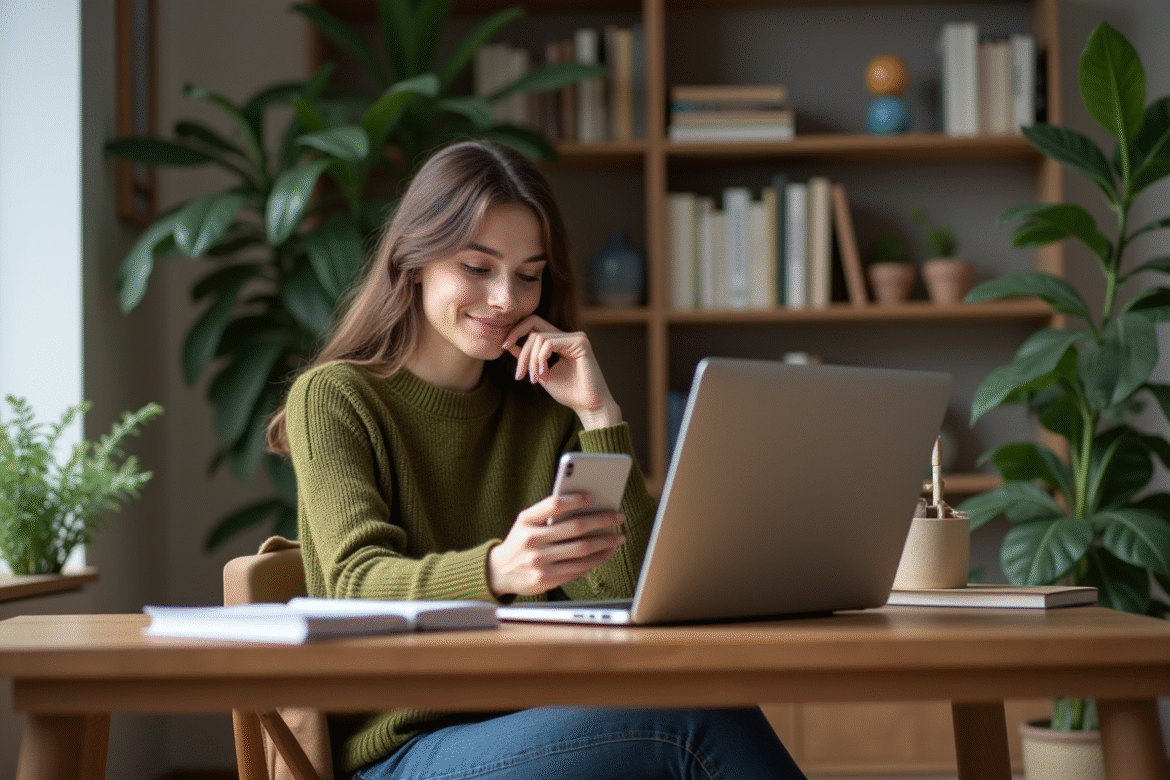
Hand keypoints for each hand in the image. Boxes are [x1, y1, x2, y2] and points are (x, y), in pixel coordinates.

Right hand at [487, 492, 625, 597]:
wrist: (499, 572)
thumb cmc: (520, 541)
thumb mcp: (526, 522)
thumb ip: (548, 513)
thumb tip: (587, 507)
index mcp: (526, 521)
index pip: (555, 504)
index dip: (576, 499)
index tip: (594, 497)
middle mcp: (532, 541)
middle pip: (576, 528)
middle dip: (602, 521)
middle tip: (618, 518)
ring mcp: (539, 562)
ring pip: (582, 550)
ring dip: (605, 543)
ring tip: (618, 538)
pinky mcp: (547, 579)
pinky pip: (579, 569)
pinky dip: (596, 560)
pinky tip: (606, 553)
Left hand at [502, 316, 621, 428]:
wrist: (589, 406)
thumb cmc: (569, 393)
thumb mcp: (541, 373)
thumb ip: (529, 358)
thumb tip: (509, 344)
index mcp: (561, 341)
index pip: (534, 325)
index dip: (516, 332)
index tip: (503, 346)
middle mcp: (569, 336)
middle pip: (533, 329)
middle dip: (522, 351)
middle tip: (519, 374)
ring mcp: (576, 337)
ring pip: (539, 338)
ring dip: (531, 360)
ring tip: (534, 378)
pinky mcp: (580, 342)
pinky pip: (549, 343)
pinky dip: (540, 359)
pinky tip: (542, 373)